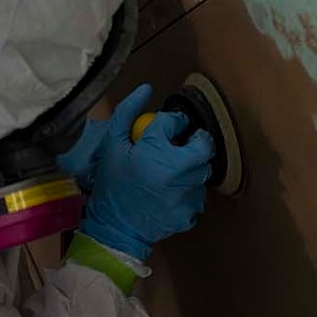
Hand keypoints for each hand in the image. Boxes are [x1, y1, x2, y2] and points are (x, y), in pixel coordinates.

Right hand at [77, 83, 216, 262]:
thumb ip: (127, 113)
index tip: (169, 126)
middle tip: (185, 145)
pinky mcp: (189, 213)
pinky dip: (189, 191)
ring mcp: (185, 195)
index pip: (175, 122)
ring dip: (193, 167)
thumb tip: (146, 89)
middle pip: (204, 146)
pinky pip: (198, 195)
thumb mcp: (112, 146)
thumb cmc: (112, 185)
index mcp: (155, 152)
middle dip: (197, 142)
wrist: (114, 228)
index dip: (174, 121)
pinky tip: (172, 193)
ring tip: (174, 172)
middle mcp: (176, 172)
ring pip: (203, 171)